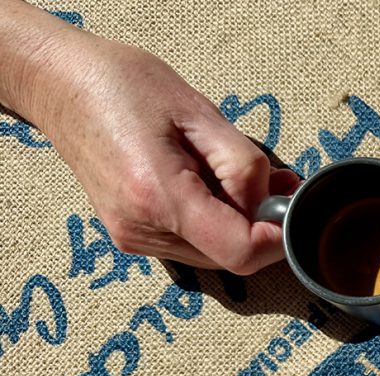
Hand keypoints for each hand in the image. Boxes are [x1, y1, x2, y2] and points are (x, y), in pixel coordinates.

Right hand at [1, 2, 298, 272]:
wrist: (61, 87)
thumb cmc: (127, 87)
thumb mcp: (201, 114)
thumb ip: (244, 166)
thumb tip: (273, 205)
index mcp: (160, 197)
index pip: (240, 251)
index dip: (278, 237)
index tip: (292, 207)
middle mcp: (144, 231)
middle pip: (232, 257)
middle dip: (263, 224)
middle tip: (277, 182)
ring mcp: (135, 239)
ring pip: (216, 253)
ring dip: (240, 223)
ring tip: (238, 174)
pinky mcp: (133, 237)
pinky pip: (193, 244)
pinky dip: (215, 222)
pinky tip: (211, 184)